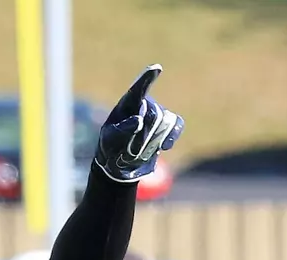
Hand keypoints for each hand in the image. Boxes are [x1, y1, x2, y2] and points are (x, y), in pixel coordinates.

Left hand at [95, 65, 183, 182]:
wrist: (119, 163)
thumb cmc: (111, 147)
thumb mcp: (110, 140)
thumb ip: (122, 129)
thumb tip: (139, 120)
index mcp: (127, 104)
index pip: (138, 89)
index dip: (147, 79)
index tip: (156, 69)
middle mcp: (144, 104)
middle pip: (155, 115)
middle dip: (145, 136)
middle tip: (130, 150)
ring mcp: (157, 114)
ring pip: (166, 123)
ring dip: (153, 141)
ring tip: (138, 150)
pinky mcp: (167, 126)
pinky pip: (176, 124)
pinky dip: (171, 136)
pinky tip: (164, 147)